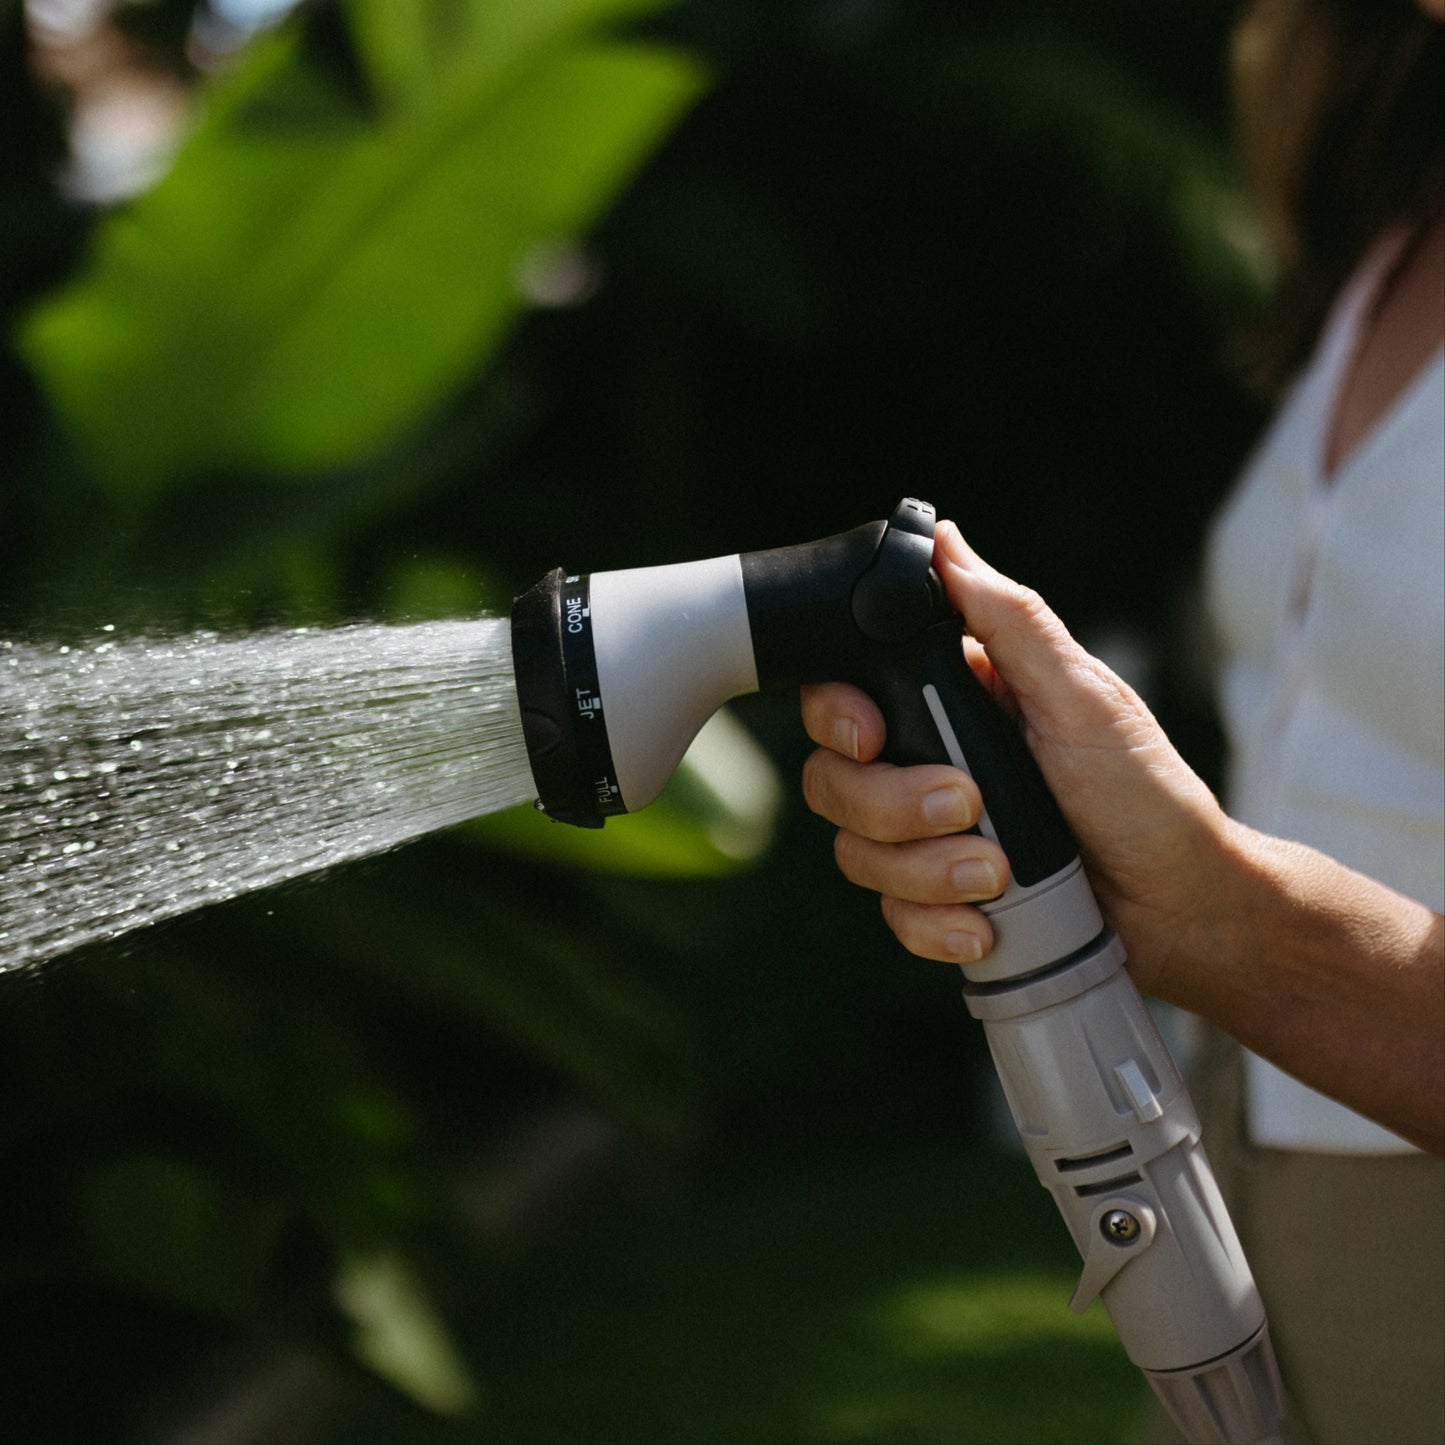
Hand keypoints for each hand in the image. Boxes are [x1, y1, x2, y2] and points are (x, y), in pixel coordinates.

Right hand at [801, 519, 1238, 1000]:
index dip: (840, 716)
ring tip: (999, 875)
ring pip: (856, 851)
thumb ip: (1010, 622)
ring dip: (926, 870)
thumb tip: (944, 539)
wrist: (1181, 909)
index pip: (847, 694)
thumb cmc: (1146, 792)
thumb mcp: (1082, 697)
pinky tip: (986, 923)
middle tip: (970, 806)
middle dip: (894, 805)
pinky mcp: (939, 898)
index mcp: (955, 700)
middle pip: (835, 778)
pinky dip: (936, 924)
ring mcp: (928, 835)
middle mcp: (929, 762)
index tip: (872, 735)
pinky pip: (891, 914)